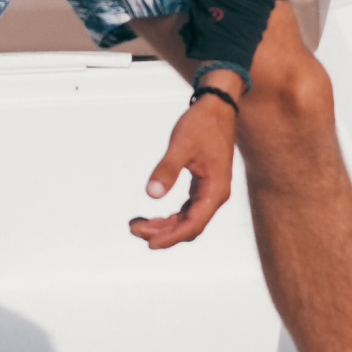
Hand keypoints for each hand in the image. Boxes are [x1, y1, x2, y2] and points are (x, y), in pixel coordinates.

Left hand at [130, 81, 241, 249]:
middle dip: (162, 232)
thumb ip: (167, 169)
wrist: (217, 108)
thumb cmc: (202, 124)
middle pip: (189, 226)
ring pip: (187, 220)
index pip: (193, 224)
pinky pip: (186, 210)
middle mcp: (215, 195)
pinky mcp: (203, 186)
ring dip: (164, 226)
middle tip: (134, 228)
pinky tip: (152, 218)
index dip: (171, 237)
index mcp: (215, 190)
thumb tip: (152, 193)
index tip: (149, 243)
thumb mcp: (181, 145)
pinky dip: (169, 217)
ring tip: (137, 225)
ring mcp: (210, 191)